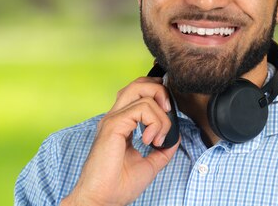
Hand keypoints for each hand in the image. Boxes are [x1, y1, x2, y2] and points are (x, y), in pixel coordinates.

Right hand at [61, 77, 179, 205]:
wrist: (102, 199)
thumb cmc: (118, 185)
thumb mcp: (149, 164)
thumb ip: (162, 149)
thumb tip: (175, 137)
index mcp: (121, 123)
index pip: (138, 92)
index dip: (157, 94)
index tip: (169, 114)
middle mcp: (115, 117)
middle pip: (138, 83)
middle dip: (160, 92)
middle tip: (168, 113)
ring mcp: (112, 119)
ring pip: (141, 92)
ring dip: (160, 114)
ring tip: (158, 137)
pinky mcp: (113, 125)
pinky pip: (141, 109)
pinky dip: (154, 123)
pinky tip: (150, 141)